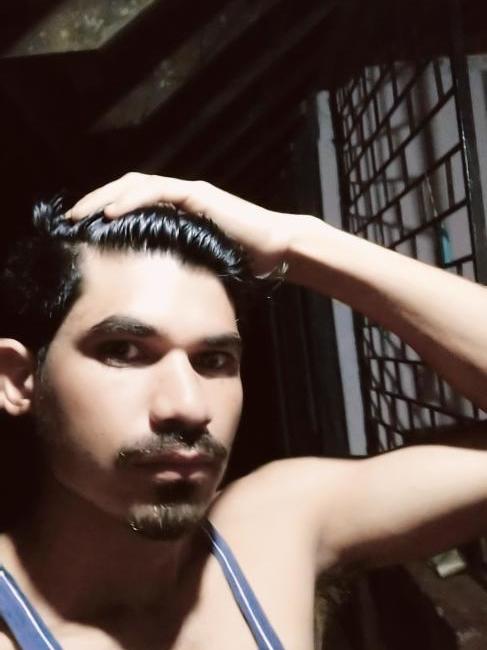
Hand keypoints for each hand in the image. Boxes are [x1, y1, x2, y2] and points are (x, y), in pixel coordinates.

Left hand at [66, 172, 297, 274]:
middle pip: (125, 188)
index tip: (80, 229)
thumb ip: (174, 263)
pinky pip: (156, 191)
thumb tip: (149, 286)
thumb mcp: (198, 263)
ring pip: (134, 184)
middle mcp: (178, 196)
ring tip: (80, 215)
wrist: (275, 249)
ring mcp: (187, 192)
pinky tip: (110, 214)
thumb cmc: (242, 261)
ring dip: (103, 197)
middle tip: (69, 219)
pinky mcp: (197, 194)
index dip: (103, 211)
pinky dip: (130, 200)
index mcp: (175, 211)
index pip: (131, 203)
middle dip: (94, 201)